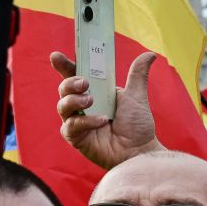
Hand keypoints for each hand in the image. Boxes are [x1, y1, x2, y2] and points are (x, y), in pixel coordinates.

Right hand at [51, 51, 163, 170]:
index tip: (56, 56)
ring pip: (62, 106)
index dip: (64, 65)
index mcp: (93, 92)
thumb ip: (137, 74)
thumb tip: (149, 54)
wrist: (140, 150)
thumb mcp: (136, 96)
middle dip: (70, 83)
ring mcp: (77, 121)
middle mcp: (81, 105)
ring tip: (91, 101)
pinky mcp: (76, 137)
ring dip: (74, 100)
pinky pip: (71, 126)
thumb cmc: (137, 125)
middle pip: (64, 89)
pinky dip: (85, 121)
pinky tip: (100, 121)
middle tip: (85, 83)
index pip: (74, 75)